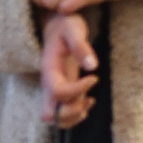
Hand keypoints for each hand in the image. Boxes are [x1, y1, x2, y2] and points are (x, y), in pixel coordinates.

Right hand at [41, 12, 97, 128]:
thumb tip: (92, 66)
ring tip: (89, 101)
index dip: (77, 90)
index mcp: (49, 70)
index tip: (94, 77)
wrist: (57, 25)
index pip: (58, 92)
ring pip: (54, 118)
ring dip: (74, 116)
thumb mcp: (74, 29)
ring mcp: (53, 89)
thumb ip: (81, 46)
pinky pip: (62, 113)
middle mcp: (49, 83)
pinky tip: (89, 100)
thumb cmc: (66, 25)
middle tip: (89, 98)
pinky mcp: (62, 90)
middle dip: (71, 112)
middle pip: (49, 115)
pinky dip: (75, 113)